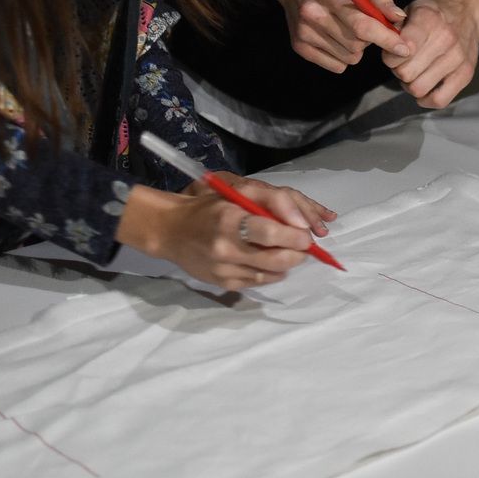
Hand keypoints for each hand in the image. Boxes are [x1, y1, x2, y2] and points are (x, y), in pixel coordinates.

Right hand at [115, 173, 337, 290]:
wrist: (171, 231)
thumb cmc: (208, 207)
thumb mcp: (236, 193)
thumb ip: (271, 202)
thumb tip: (301, 222)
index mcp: (229, 220)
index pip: (270, 232)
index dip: (295, 236)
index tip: (307, 235)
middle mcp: (225, 248)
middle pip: (275, 258)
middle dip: (298, 253)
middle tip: (304, 246)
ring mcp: (223, 270)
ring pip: (271, 273)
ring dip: (288, 264)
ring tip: (290, 252)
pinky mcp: (223, 284)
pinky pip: (258, 282)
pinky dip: (272, 273)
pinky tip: (272, 262)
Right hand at [240, 0, 409, 72]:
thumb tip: (399, 19)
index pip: (362, 24)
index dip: (386, 38)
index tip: (405, 48)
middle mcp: (312, 13)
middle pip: (357, 44)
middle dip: (371, 39)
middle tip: (364, 21)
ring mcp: (304, 31)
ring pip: (349, 58)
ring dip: (357, 48)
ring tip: (347, 27)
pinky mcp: (299, 46)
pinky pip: (336, 65)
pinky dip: (343, 56)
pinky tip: (336, 36)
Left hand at [384, 0, 478, 108]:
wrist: (466, 13)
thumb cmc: (433, 15)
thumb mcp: (411, 10)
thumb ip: (394, 27)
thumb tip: (386, 47)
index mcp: (428, 20)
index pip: (400, 50)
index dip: (390, 56)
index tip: (393, 54)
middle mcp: (445, 39)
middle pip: (405, 73)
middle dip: (398, 71)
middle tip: (403, 64)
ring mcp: (458, 58)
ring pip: (419, 88)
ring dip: (410, 85)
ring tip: (414, 74)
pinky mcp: (466, 74)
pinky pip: (439, 100)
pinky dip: (426, 99)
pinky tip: (424, 88)